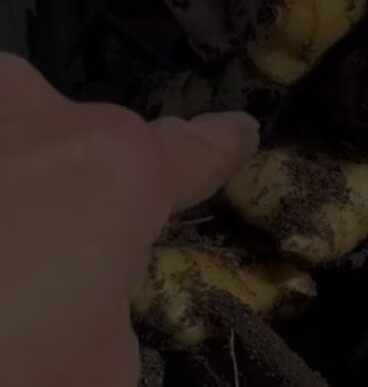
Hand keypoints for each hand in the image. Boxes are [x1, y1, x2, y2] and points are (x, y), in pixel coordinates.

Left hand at [0, 53, 258, 386]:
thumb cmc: (8, 367)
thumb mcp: (93, 376)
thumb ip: (104, 319)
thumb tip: (75, 300)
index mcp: (112, 171)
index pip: (193, 151)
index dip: (219, 146)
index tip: (237, 129)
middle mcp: (28, 114)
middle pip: (74, 137)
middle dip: (63, 188)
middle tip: (31, 265)